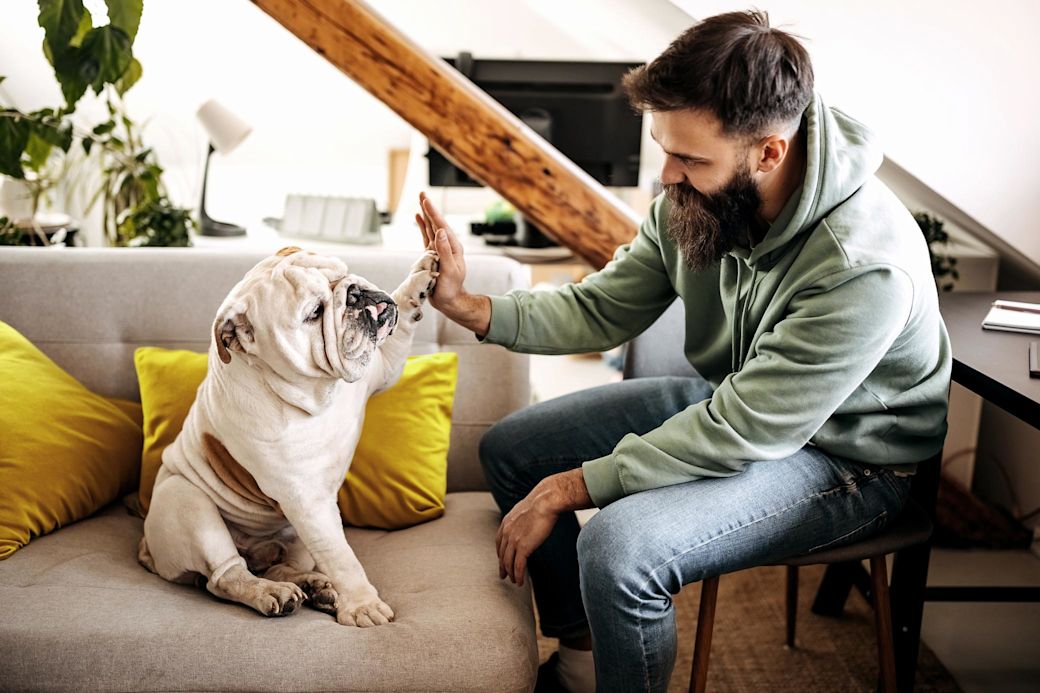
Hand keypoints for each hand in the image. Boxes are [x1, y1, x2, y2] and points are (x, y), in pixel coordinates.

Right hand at [415, 192, 465, 312]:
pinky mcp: (433, 254)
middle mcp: (447, 246)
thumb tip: (440, 231)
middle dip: (429, 208)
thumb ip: (445, 251)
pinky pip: (426, 237)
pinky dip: (422, 227)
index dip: (433, 213)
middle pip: (437, 223)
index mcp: (453, 247)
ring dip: (426, 214)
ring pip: (431, 228)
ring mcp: (440, 249)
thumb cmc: (450, 288)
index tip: (426, 200)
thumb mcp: (450, 270)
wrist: (449, 301)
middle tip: (422, 193)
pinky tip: (418, 219)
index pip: (442, 226)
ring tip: (420, 201)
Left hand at [496, 482, 561, 586]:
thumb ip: (524, 516)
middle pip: (502, 554)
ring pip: (508, 562)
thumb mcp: (527, 508)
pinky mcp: (523, 547)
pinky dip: (518, 576)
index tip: (502, 559)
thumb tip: (530, 517)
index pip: (499, 541)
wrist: (546, 501)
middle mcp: (507, 532)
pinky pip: (518, 566)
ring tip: (514, 581)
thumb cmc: (542, 501)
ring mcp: (514, 540)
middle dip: (502, 566)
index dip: (500, 552)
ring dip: (511, 573)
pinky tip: (519, 582)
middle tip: (503, 575)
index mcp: (507, 522)